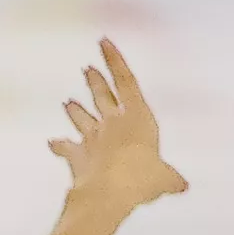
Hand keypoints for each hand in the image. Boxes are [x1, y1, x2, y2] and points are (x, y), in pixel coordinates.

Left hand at [52, 39, 185, 216]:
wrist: (109, 192)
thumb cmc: (143, 178)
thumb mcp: (164, 179)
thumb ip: (170, 179)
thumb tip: (181, 186)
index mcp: (138, 117)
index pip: (126, 81)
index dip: (115, 60)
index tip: (104, 42)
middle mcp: (113, 122)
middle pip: (102, 95)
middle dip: (95, 81)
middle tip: (87, 69)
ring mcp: (92, 138)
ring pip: (82, 118)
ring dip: (75, 110)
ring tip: (67, 102)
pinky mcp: (77, 156)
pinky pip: (65, 148)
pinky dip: (59, 146)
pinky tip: (52, 143)